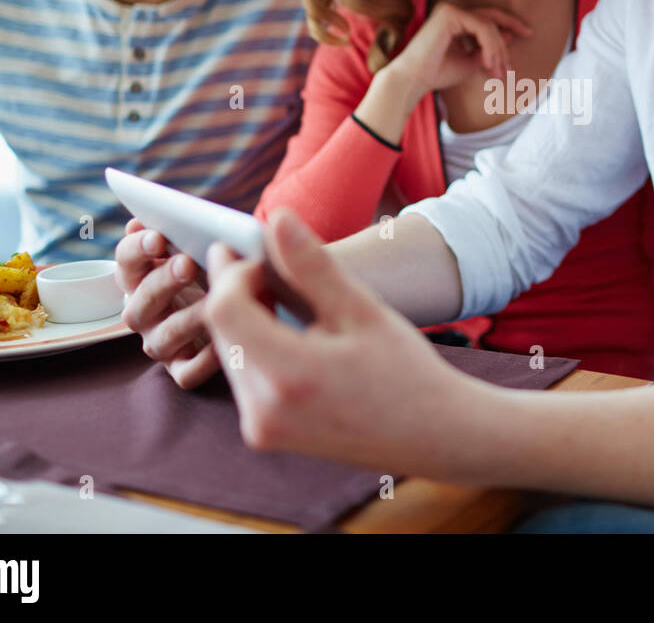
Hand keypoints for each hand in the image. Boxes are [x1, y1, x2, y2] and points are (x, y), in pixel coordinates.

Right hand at [115, 218, 218, 387]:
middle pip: (139, 301)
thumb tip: (158, 225)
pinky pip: (187, 372)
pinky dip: (206, 359)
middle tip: (187, 263)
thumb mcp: (206, 246)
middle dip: (163, 281)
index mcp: (142, 277)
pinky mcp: (183, 371)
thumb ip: (187, 232)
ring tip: (215, 302)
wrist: (246, 309)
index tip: (158, 236)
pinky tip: (227, 341)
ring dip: (187, 318)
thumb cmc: (219, 268)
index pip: (125, 261)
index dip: (136, 248)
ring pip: (161, 339)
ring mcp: (160, 344)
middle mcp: (144, 313)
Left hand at [202, 207, 480, 473]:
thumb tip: (276, 218)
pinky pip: (242, 377)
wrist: (432, 435)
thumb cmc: (405, 370)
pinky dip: (253, 345)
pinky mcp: (266, 434)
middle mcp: (264, 410)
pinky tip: (282, 327)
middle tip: (254, 257)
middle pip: (221, 332)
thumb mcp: (362, 309)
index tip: (260, 255)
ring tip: (274, 291)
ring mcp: (261, 428)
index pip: (225, 311)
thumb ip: (313, 265)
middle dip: (233, 291)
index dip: (234, 274)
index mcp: (289, 376)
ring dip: (242, 318)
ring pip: (228, 354)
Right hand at [385, 1, 531, 97]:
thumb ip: (487, 49)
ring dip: (498, 51)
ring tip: (498, 73)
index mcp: (455, 20)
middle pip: (491, 20)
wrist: (414, 80)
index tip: (527, 34)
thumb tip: (508, 36)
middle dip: (508, 39)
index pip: (488, 18)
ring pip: (488, 26)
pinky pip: (481, 27)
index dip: (509, 24)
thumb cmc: (438, 73)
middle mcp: (451, 11)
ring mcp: (449, 10)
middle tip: (514, 62)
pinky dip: (490, 46)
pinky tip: (489, 64)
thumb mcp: (471, 61)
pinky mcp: (449, 14)